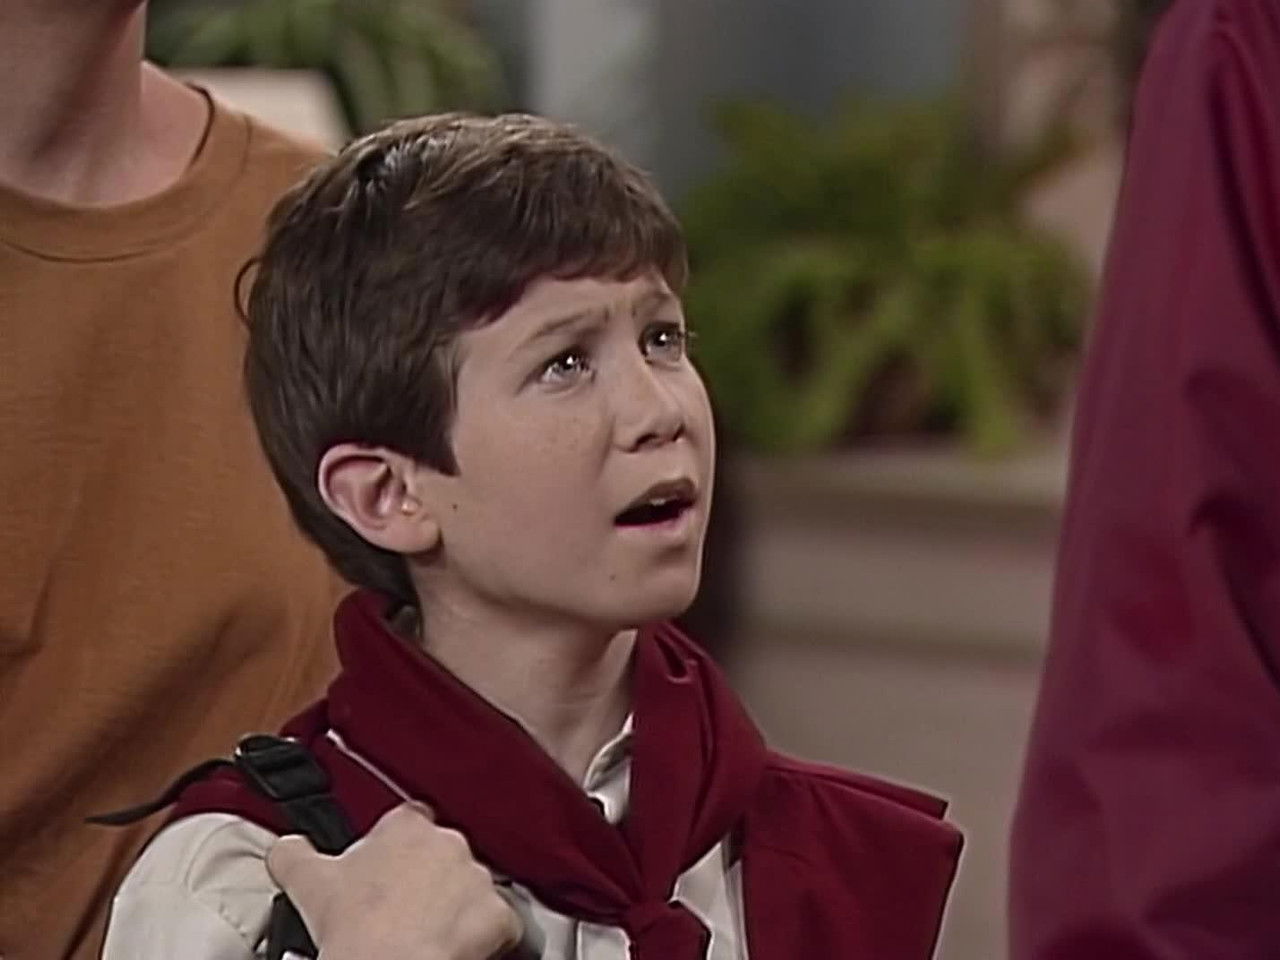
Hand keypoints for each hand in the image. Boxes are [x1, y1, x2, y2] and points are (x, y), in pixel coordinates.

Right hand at [266, 801, 523, 959]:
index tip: (386, 867)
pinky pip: (499, 922)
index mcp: (406, 827)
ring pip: (471, 887)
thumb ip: (293, 852)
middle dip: (426, 878)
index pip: (408, 820)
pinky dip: (485, 937)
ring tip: (426, 934)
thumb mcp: (306, 881)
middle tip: (400, 909)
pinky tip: (456, 949)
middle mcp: (448, 843)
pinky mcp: (499, 915)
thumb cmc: (353, 928)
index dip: (396, 846)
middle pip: (441, 854)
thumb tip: (285, 848)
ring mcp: (477, 878)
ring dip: (455, 906)